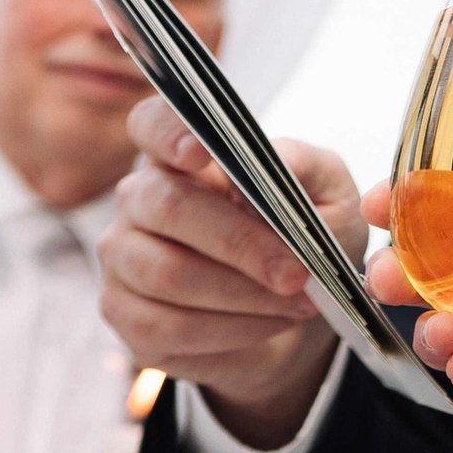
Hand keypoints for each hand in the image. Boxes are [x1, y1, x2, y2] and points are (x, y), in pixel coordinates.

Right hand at [100, 97, 359, 448]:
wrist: (298, 309)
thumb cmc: (309, 236)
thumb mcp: (329, 194)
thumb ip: (304, 168)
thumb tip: (273, 164)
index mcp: (185, 156)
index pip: (151, 123)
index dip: (168, 133)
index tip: (200, 152)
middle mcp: (140, 200)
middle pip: (167, 206)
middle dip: (241, 243)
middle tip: (298, 272)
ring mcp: (123, 259)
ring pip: (168, 275)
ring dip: (244, 294)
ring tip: (299, 302)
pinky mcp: (127, 316)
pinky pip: (169, 327)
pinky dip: (233, 329)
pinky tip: (271, 322)